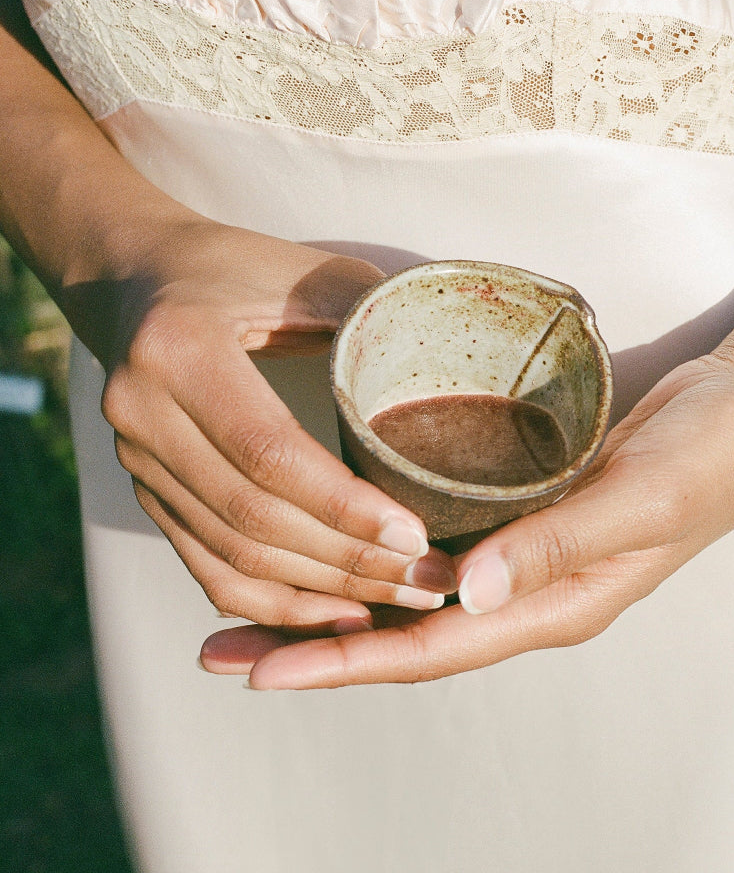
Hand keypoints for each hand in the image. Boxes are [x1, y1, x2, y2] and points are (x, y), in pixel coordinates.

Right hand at [71, 216, 456, 631]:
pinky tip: (331, 614)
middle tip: (428, 583)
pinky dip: (269, 601)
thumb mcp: (299, 270)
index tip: (415, 537)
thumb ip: (367, 312)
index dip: (343, 506)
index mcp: (181, 351)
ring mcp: (136, 461)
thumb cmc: (228, 267)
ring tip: (398, 602)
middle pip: (253, 519)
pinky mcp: (145, 489)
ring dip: (319, 594)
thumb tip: (455, 360)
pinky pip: (206, 566)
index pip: (270, 453)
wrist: (130, 277)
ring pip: (231, 555)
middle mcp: (143, 414)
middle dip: (348, 563)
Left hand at [200, 349, 733, 686]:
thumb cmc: (709, 454)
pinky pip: (438, 550)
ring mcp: (526, 552)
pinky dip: (378, 558)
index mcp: (556, 603)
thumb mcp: (644, 497)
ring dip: (336, 603)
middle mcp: (530, 590)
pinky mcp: (524, 510)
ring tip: (256, 606)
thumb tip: (468, 596)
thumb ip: (563, 543)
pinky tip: (339, 542)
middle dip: (316, 646)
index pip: (434, 650)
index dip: (346, 663)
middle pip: (406, 635)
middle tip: (223, 649)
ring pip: (414, 598)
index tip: (262, 671)